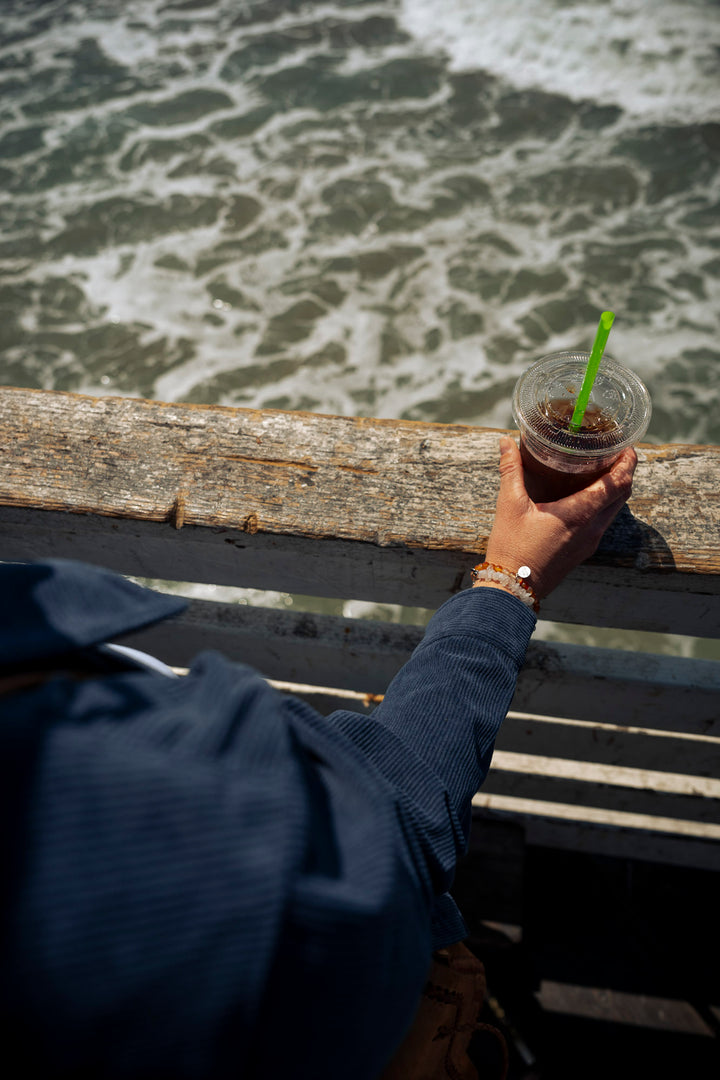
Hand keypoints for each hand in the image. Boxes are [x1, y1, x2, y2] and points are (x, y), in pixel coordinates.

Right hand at [481, 436, 636, 599]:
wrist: (513, 588)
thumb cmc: (512, 548)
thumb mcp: (510, 504)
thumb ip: (511, 470)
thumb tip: (506, 442)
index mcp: (580, 513)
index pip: (619, 483)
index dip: (628, 462)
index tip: (626, 446)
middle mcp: (593, 528)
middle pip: (623, 495)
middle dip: (625, 472)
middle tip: (616, 453)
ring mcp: (590, 541)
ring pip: (614, 510)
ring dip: (615, 489)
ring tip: (603, 471)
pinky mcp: (583, 551)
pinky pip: (603, 522)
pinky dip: (603, 505)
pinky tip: (586, 497)